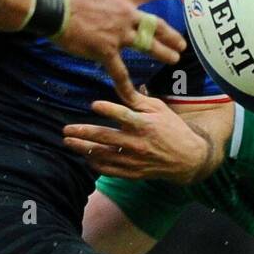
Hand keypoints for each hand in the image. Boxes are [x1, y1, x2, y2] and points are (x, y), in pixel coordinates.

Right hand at [51, 0, 185, 104]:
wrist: (52, 6)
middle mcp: (126, 14)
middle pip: (157, 25)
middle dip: (171, 35)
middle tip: (182, 44)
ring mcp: (118, 34)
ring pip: (148, 46)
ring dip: (163, 53)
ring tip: (173, 60)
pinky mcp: (106, 51)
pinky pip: (120, 73)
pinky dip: (127, 87)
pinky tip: (135, 99)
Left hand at [63, 91, 213, 184]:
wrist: (188, 158)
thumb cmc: (172, 127)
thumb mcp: (158, 108)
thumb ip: (136, 98)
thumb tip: (120, 81)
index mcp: (145, 124)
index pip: (124, 115)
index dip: (109, 110)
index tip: (94, 105)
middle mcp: (138, 143)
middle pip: (106, 138)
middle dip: (83, 133)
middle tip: (66, 130)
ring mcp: (134, 160)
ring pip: (103, 156)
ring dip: (83, 149)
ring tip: (68, 142)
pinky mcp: (133, 173)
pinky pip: (110, 170)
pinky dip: (96, 164)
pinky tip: (85, 158)